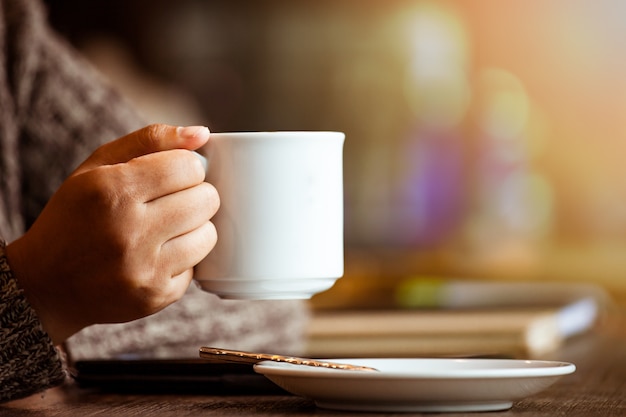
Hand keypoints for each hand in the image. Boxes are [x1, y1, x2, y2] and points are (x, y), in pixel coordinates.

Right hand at [6, 124, 218, 343]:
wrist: (46, 285)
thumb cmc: (76, 216)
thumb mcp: (97, 167)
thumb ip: (151, 140)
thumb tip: (202, 133)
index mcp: (112, 191)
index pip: (189, 167)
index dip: (187, 167)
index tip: (173, 174)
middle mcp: (129, 231)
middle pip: (206, 199)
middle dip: (196, 195)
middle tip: (171, 201)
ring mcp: (143, 269)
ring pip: (209, 234)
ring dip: (195, 227)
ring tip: (166, 228)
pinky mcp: (155, 296)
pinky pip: (197, 267)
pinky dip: (184, 259)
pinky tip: (156, 256)